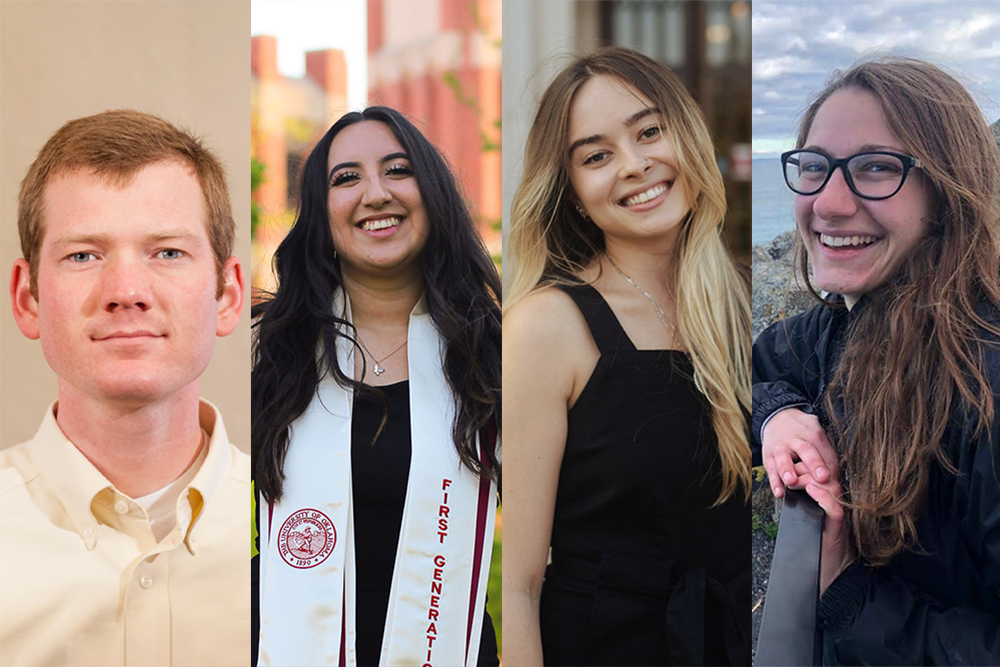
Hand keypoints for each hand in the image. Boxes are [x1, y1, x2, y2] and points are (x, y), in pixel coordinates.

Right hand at [761, 408, 838, 497]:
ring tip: (791, 481)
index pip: (827, 454)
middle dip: (815, 464)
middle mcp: (797, 440)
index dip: (833, 469)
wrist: (778, 417)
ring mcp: (781, 448)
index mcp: (814, 435)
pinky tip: (779, 492)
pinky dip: (774, 482)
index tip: (837, 482)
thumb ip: (827, 453)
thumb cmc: (802, 432)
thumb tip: (837, 479)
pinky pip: (771, 470)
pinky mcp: (768, 456)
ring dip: (787, 470)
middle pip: (807, 451)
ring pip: (784, 459)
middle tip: (822, 478)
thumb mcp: (817, 432)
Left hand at [788, 461, 854, 594]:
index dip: (805, 466)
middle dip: (805, 471)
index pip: (820, 474)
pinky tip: (812, 492)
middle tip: (789, 475)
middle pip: (825, 477)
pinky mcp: (838, 528)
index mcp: (828, 499)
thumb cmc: (816, 544)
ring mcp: (839, 515)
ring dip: (811, 481)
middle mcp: (836, 504)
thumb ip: (802, 501)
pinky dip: (824, 498)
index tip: (789, 467)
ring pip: (831, 488)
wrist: (831, 571)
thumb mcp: (807, 518)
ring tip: (795, 482)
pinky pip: (835, 509)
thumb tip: (787, 484)